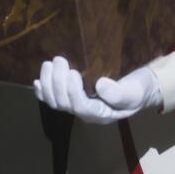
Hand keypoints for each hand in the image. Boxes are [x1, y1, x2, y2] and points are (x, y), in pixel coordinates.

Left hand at [33, 56, 161, 123]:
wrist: (138, 87)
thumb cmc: (137, 90)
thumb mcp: (134, 91)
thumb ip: (120, 93)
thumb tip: (100, 85)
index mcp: (100, 114)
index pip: (81, 107)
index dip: (73, 92)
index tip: (73, 72)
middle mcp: (85, 112)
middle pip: (64, 104)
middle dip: (57, 82)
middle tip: (59, 59)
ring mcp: (77, 105)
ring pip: (55, 101)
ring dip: (48, 83)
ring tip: (50, 63)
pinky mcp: (72, 96)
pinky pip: (52, 98)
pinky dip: (42, 91)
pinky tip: (36, 82)